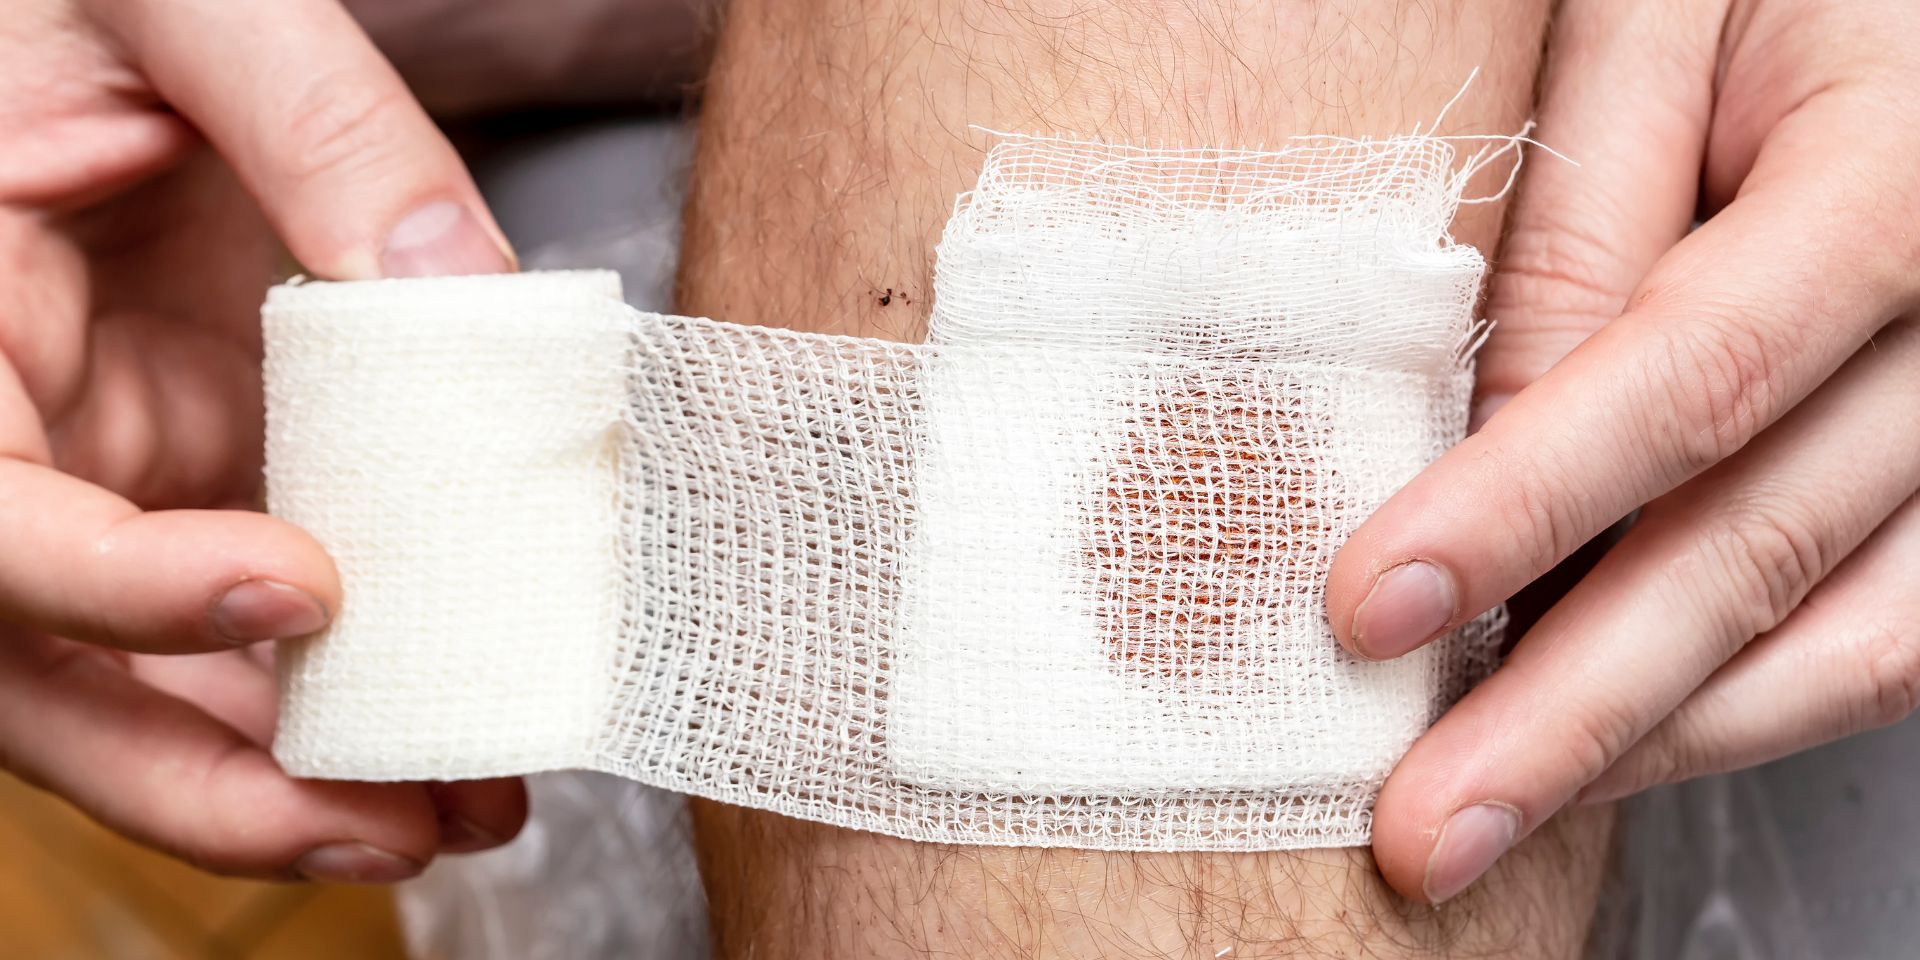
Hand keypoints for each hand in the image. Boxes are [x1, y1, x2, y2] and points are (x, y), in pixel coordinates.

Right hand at [0, 0, 521, 881]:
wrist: (103, 23)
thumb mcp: (182, 5)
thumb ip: (312, 120)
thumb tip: (462, 281)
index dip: (127, 587)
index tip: (302, 591)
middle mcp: (0, 446)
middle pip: (50, 681)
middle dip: (217, 778)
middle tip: (396, 822)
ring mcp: (95, 482)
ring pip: (144, 693)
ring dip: (297, 777)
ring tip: (464, 811)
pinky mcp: (185, 485)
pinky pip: (238, 632)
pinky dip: (333, 698)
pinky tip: (449, 738)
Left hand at [1324, 0, 1919, 902]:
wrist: (1907, 22)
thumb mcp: (1661, 16)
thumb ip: (1579, 218)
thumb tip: (1481, 430)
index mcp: (1902, 176)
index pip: (1690, 373)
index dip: (1521, 507)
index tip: (1367, 611)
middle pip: (1763, 548)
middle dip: (1572, 712)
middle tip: (1420, 829)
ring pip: (1846, 638)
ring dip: (1652, 744)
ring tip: (1490, 812)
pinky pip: (1884, 636)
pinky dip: (1737, 707)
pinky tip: (1612, 738)